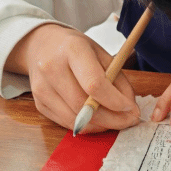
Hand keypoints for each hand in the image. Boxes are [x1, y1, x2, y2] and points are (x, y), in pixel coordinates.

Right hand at [6, 24, 139, 132]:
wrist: (42, 46)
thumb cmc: (76, 50)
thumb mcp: (101, 54)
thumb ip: (117, 80)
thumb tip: (130, 109)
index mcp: (72, 49)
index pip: (94, 83)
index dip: (115, 101)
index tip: (131, 108)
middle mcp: (51, 68)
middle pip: (83, 105)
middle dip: (112, 119)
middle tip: (129, 120)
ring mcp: (42, 88)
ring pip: (75, 119)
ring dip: (101, 125)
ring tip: (115, 119)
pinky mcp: (39, 104)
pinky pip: (67, 123)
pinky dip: (87, 125)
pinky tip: (98, 118)